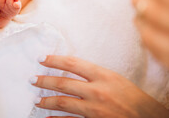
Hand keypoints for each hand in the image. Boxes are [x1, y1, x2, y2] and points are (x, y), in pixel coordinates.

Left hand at [32, 55, 168, 117]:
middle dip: (44, 81)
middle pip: (63, 83)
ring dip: (47, 101)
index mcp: (104, 76)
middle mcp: (98, 91)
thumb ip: (95, 76)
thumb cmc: (136, 100)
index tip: (42, 58)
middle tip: (32, 79)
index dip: (55, 60)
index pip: (73, 64)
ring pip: (63, 102)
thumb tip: (73, 72)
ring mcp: (95, 109)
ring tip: (36, 100)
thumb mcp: (117, 80)